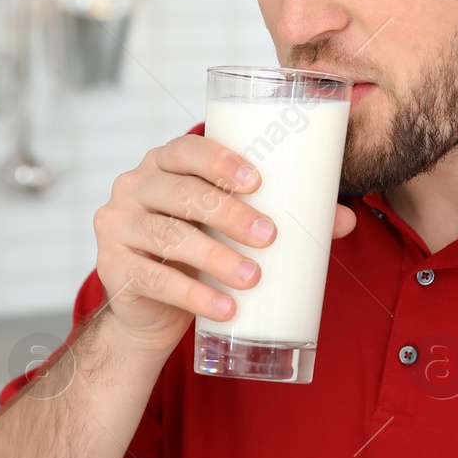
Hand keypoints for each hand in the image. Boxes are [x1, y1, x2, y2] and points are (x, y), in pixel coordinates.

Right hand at [91, 133, 356, 354]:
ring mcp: (118, 226)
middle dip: (228, 214)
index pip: (185, 149)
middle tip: (269, 237)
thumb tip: (345, 220)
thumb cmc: (199, 249)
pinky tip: (224, 308)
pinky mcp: (113, 268)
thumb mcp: (232, 228)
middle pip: (180, 193)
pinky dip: (193, 295)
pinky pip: (154, 279)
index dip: (219, 160)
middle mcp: (134, 187)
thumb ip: (281, 216)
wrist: (151, 307)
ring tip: (253, 278)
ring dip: (215, 257)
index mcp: (164, 164)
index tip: (257, 182)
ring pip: (168, 237)